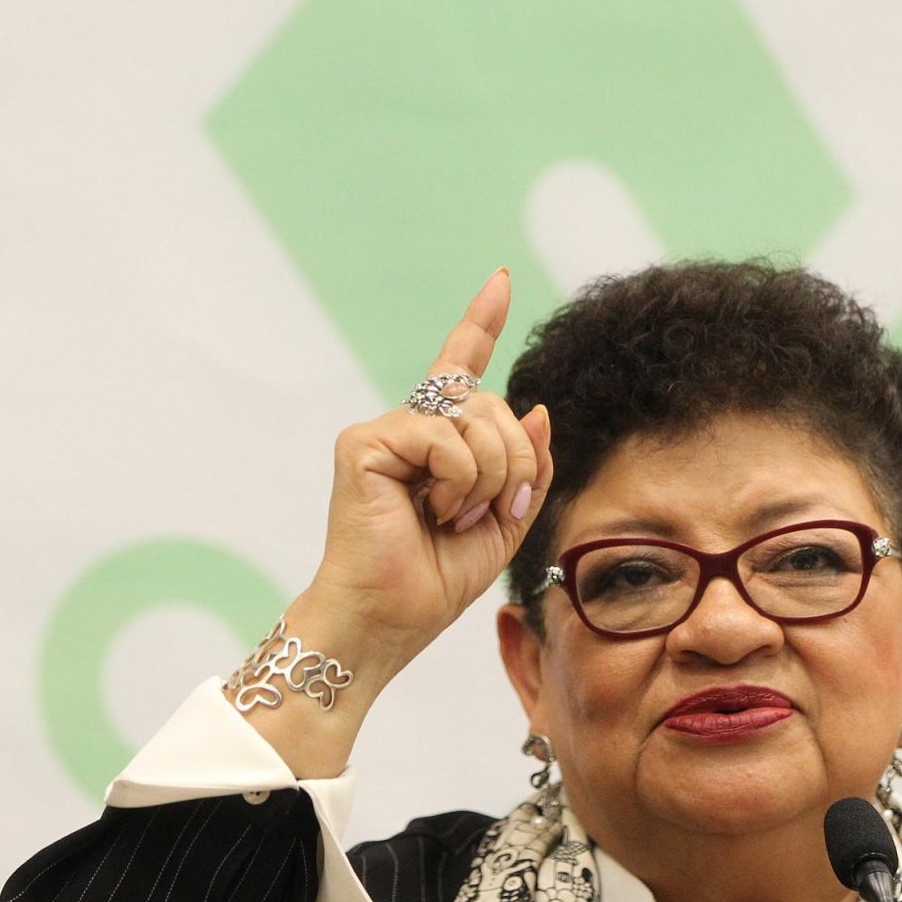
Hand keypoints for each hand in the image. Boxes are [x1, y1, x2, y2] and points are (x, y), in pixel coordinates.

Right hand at [300, 267, 551, 687]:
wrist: (387, 621)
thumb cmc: (434, 581)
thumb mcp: (504, 523)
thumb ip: (526, 468)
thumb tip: (536, 411)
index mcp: (439, 443)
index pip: (461, 369)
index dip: (480, 323)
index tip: (500, 280)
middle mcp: (410, 428)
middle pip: (493, 404)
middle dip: (515, 462)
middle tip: (490, 511)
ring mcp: (385, 432)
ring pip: (475, 418)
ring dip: (488, 477)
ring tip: (453, 516)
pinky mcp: (364, 443)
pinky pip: (443, 436)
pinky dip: (458, 479)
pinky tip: (433, 510)